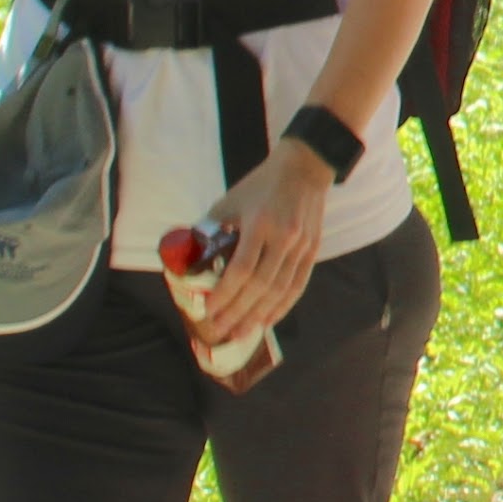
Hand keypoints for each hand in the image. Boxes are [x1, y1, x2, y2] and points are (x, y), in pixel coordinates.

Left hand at [192, 140, 337, 355]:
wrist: (304, 168)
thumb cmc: (259, 185)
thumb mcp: (229, 202)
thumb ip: (211, 230)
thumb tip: (190, 261)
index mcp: (260, 224)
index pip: (241, 269)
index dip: (224, 294)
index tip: (208, 310)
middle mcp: (283, 238)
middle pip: (260, 286)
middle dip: (237, 312)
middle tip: (219, 330)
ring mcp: (302, 247)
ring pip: (280, 290)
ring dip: (258, 316)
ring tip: (240, 333)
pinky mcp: (312, 251)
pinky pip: (297, 286)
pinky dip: (282, 307)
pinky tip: (268, 321)